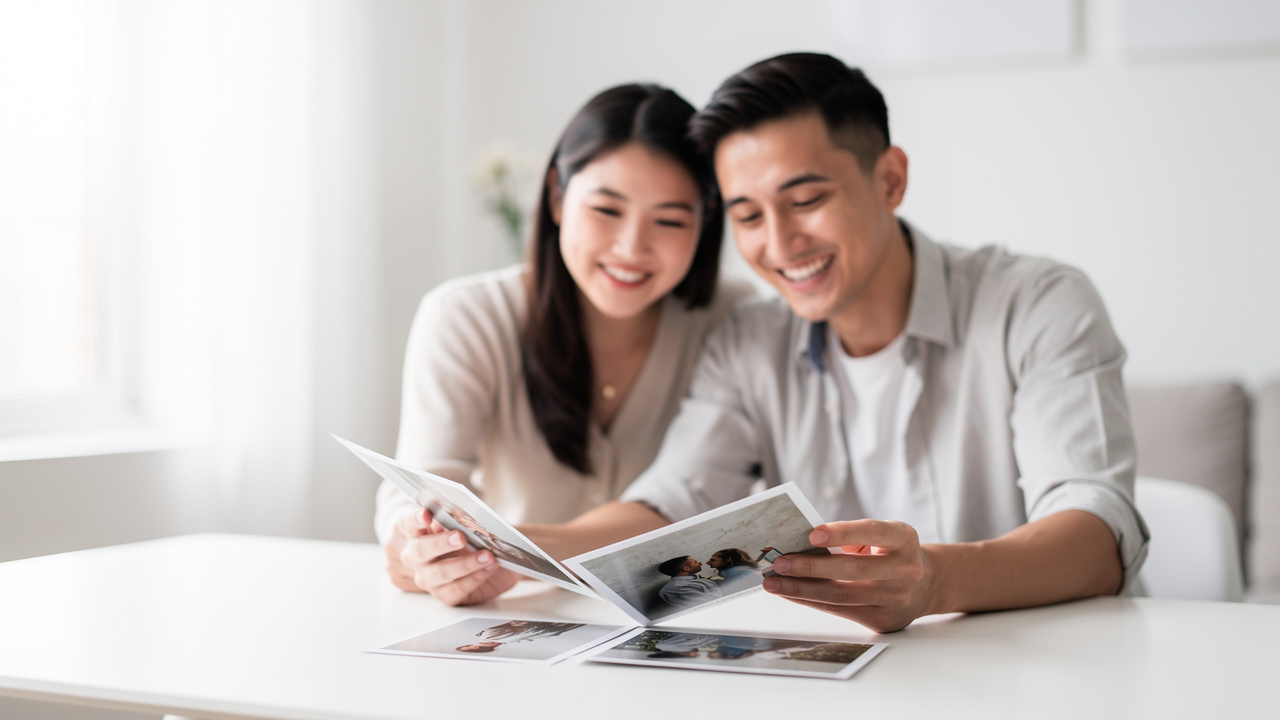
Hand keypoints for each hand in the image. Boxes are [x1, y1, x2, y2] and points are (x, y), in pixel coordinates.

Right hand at [383, 507, 518, 604]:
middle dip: (440, 543)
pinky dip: (475, 578)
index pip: (408, 523)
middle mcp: (414, 556)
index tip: (426, 514)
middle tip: (460, 537)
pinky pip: (456, 589)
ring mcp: (426, 577)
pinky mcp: (442, 594)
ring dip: (464, 564)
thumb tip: (462, 516)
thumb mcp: (458, 523)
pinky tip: (489, 567)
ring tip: (486, 555)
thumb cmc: (461, 535)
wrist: (474, 560)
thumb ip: (454, 519)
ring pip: (439, 573)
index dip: (415, 519)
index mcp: (413, 532)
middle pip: (420, 550)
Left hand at [761, 520, 933, 632]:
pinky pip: (840, 611)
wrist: (926, 585)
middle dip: (811, 566)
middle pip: (853, 569)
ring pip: (842, 595)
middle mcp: (905, 569)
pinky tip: (791, 594)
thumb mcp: (883, 536)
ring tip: (774, 583)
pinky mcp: (883, 620)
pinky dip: (811, 602)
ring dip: (802, 589)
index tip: (812, 534)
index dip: (842, 533)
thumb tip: (801, 544)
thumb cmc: (891, 553)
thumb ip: (851, 536)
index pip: (872, 532)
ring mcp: (896, 598)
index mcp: (904, 539)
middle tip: (780, 562)